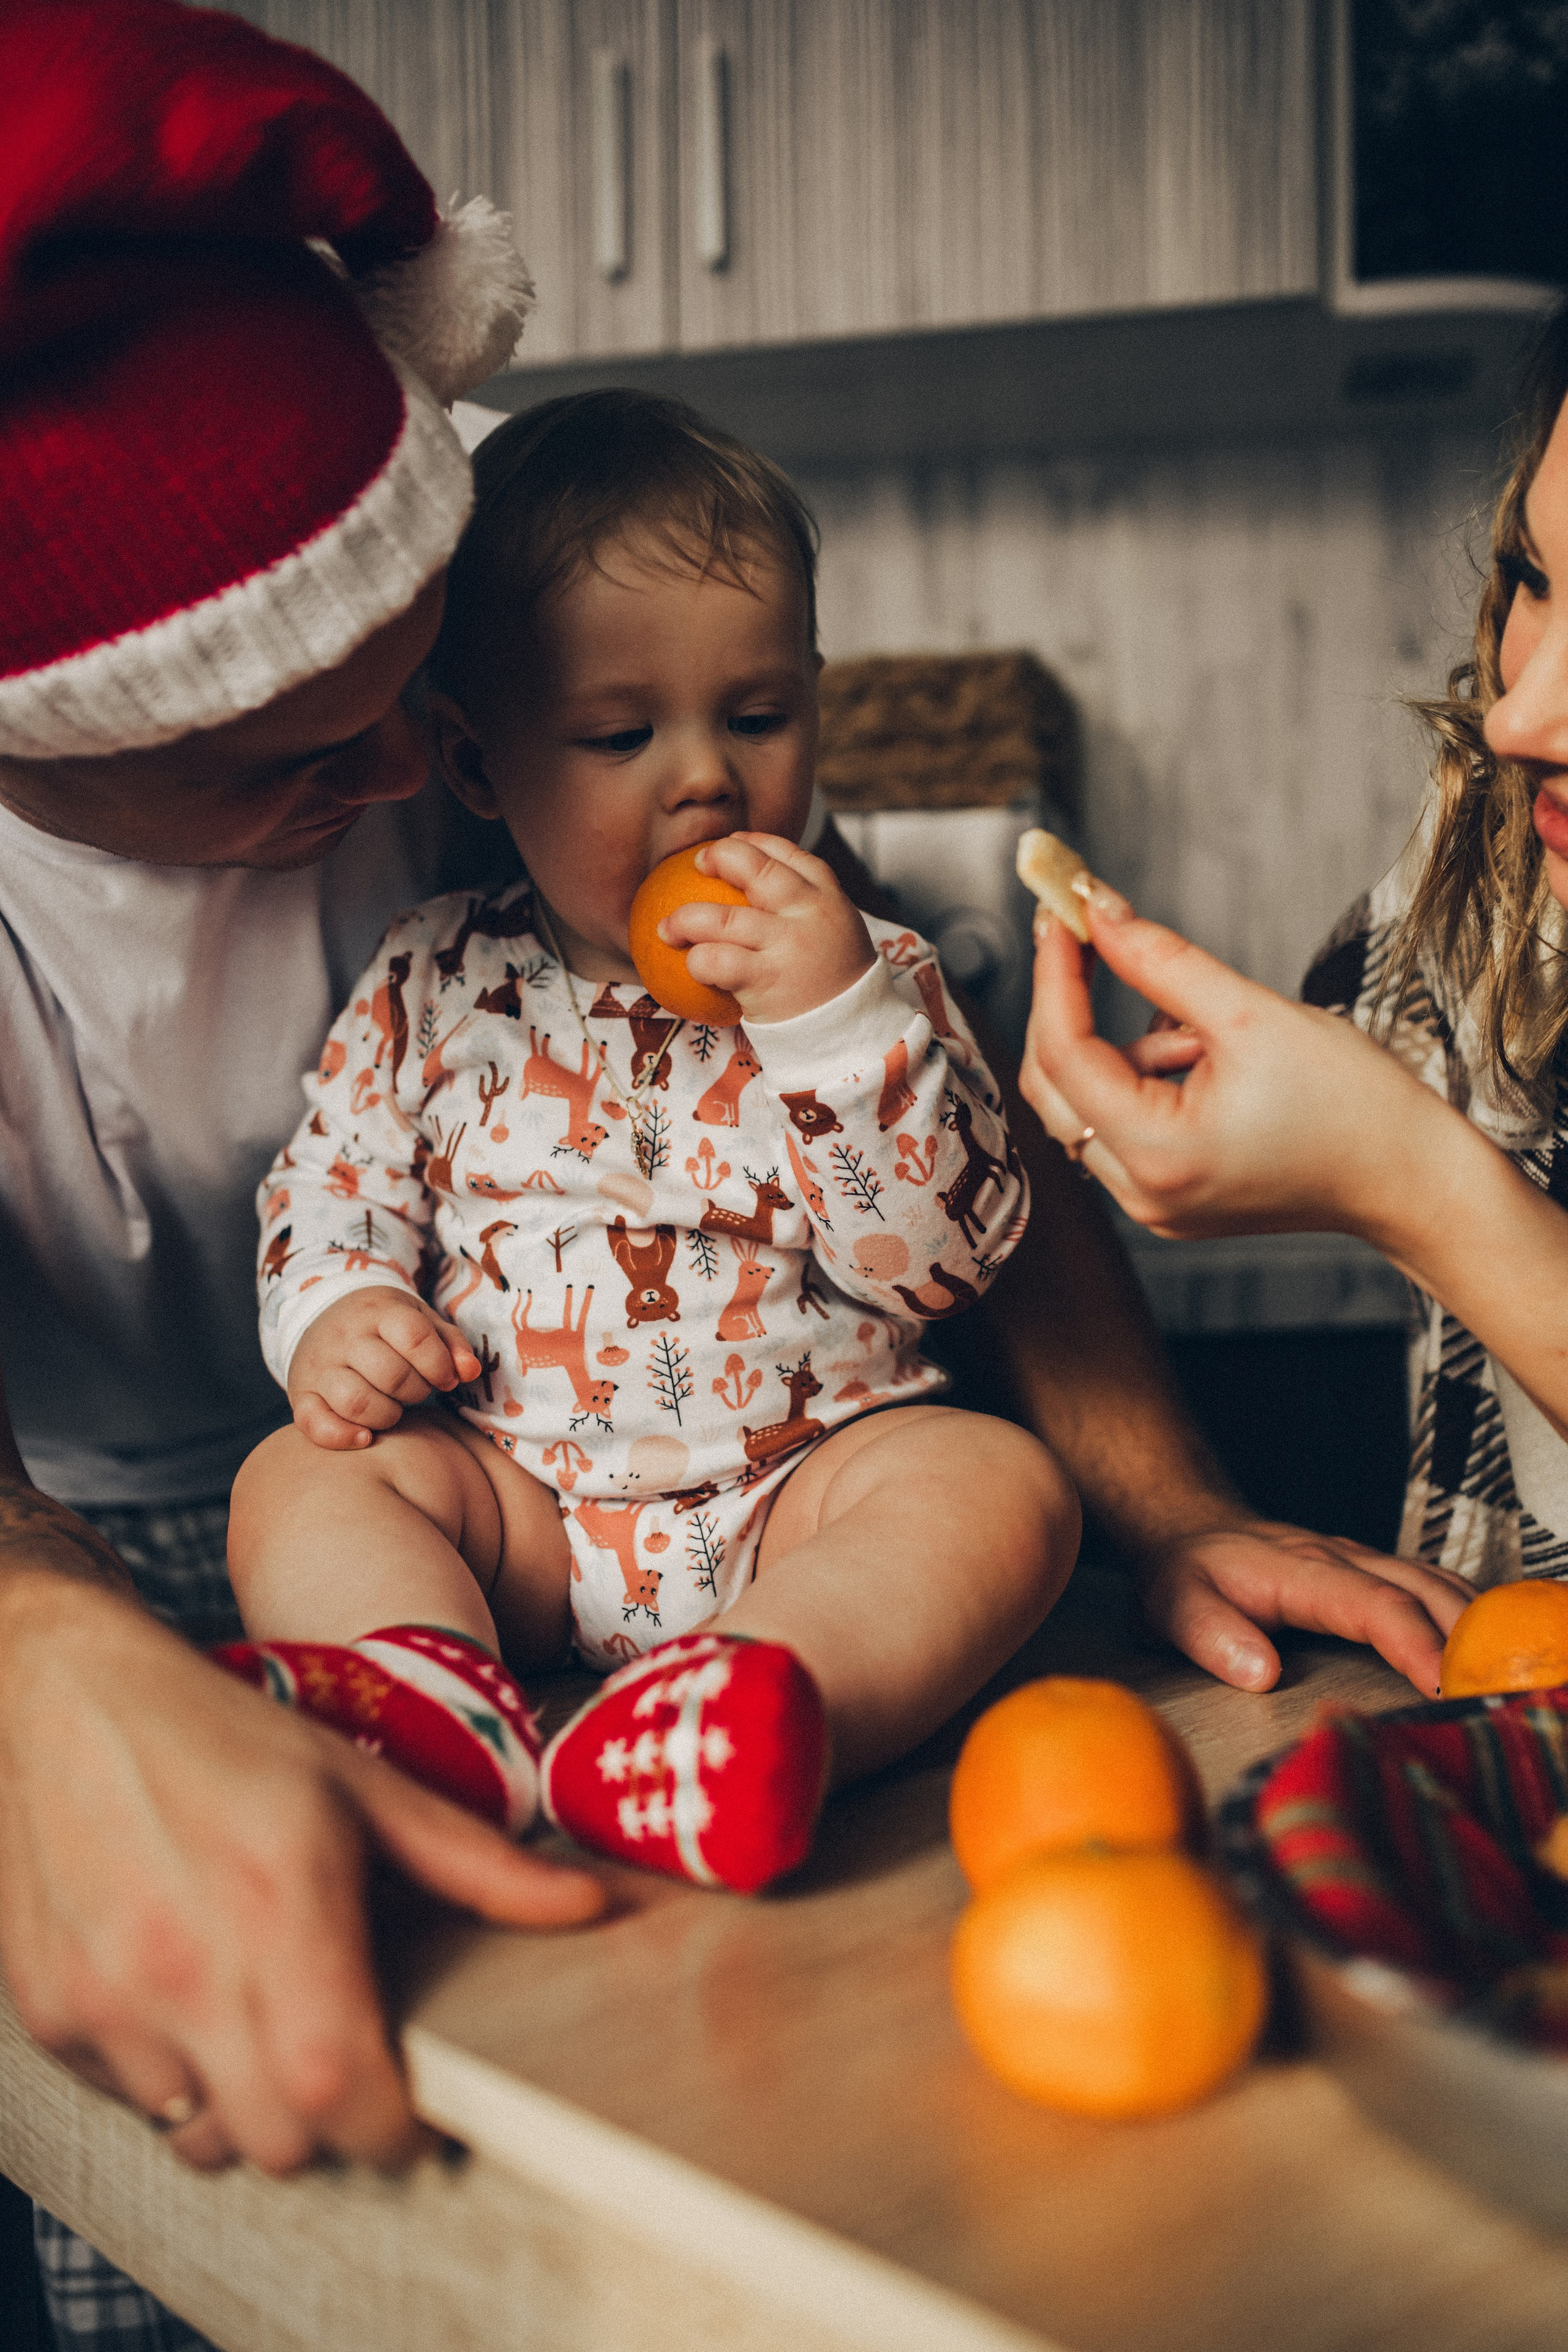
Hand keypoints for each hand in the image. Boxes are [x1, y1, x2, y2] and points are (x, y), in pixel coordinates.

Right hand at [0, 1575, 603, 2173]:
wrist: (66, 1697)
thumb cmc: (225, 1735)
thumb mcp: (361, 1783)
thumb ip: (475, 1861)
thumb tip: (587, 1906)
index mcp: (277, 1905)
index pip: (341, 2095)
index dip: (393, 2129)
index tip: (416, 2114)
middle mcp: (184, 1965)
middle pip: (280, 2143)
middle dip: (328, 2123)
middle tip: (346, 2061)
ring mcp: (106, 1997)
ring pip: (200, 2133)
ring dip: (246, 2102)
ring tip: (264, 2017)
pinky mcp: (49, 2012)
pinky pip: (132, 2097)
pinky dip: (172, 2072)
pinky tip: (190, 1992)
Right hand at [288, 1286, 480, 1449]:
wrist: (324, 1314)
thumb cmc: (386, 1326)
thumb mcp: (421, 1320)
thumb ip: (451, 1344)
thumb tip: (469, 1372)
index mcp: (378, 1311)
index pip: (415, 1337)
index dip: (440, 1364)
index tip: (446, 1377)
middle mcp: (344, 1337)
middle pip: (390, 1373)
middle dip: (416, 1390)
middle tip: (418, 1391)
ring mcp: (319, 1367)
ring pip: (355, 1401)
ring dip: (387, 1415)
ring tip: (394, 1408)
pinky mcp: (301, 1395)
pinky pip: (314, 1423)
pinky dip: (342, 1436)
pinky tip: (366, 1438)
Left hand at [662, 833, 874, 1023]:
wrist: (852, 1033)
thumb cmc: (835, 984)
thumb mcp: (834, 934)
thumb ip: (804, 908)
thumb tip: (753, 886)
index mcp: (828, 898)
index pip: (790, 855)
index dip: (755, 843)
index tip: (732, 843)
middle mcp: (808, 913)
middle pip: (756, 869)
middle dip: (720, 858)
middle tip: (698, 864)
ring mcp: (787, 945)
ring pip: (722, 918)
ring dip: (685, 920)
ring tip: (667, 928)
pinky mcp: (766, 979)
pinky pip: (717, 961)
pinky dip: (697, 962)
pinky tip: (691, 966)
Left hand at [1020, 891, 1456, 1247]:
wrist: (1409, 1177)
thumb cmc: (1354, 1104)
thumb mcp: (1252, 1014)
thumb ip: (1161, 961)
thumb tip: (1095, 911)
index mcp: (1159, 1155)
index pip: (1064, 1055)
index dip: (1055, 976)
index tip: (1058, 912)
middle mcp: (1141, 1193)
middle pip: (1054, 1086)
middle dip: (1069, 1007)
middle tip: (1086, 935)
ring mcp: (1150, 1204)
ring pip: (1086, 1104)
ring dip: (1127, 1049)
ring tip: (1214, 1037)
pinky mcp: (1167, 1198)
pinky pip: (1121, 1124)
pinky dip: (1145, 1078)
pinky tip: (1210, 1064)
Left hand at [1136, 1516, 1472, 1696]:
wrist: (1188, 1526)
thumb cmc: (1185, 1571)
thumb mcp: (1172, 1603)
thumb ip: (1209, 1635)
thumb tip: (1260, 1671)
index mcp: (1302, 1569)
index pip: (1374, 1604)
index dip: (1415, 1643)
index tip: (1443, 1686)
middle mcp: (1343, 1558)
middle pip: (1425, 1591)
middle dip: (1469, 1641)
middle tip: (1496, 1695)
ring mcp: (1364, 1560)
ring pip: (1439, 1583)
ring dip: (1478, 1627)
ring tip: (1505, 1678)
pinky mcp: (1374, 1570)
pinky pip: (1435, 1584)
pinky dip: (1470, 1613)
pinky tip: (1488, 1646)